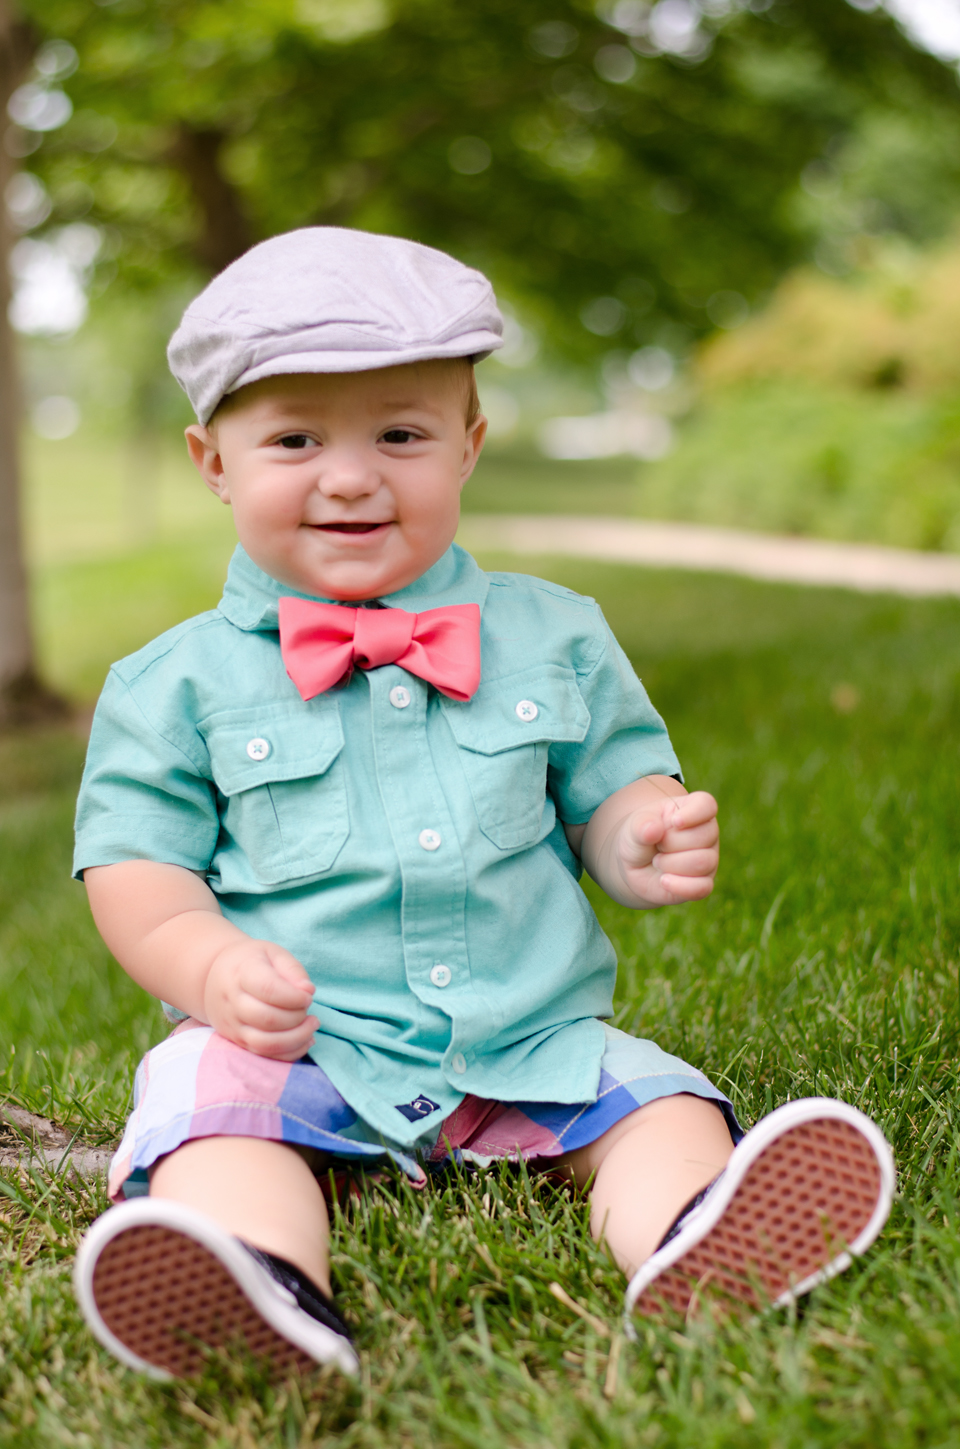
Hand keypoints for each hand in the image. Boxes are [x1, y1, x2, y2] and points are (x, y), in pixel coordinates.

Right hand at [202, 937, 318, 1060]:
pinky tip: (305, 1040)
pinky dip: (289, 1052)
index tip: (308, 995)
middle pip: (268, 1019)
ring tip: (311, 1025)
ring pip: (266, 1043)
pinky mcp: (236, 1041)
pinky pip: (264, 1055)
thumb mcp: (273, 953)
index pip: (268, 989)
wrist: (212, 979)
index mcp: (242, 973)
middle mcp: (233, 1001)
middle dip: (297, 1017)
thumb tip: (308, 991)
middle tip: (307, 1008)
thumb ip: (292, 970)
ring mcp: (233, 1025)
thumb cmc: (250, 962)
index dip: (294, 997)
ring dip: (296, 1038)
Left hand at [616, 790, 718, 906]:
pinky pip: (703, 887)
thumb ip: (641, 825)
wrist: (635, 866)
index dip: (694, 813)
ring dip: (671, 864)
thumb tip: (654, 829)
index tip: (674, 822)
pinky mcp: (703, 883)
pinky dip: (680, 886)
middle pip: (704, 836)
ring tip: (657, 861)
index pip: (706, 805)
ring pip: (703, 862)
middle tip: (656, 845)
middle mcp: (706, 833)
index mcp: (692, 809)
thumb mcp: (633, 827)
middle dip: (671, 843)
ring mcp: (708, 859)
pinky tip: (663, 881)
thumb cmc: (639, 838)